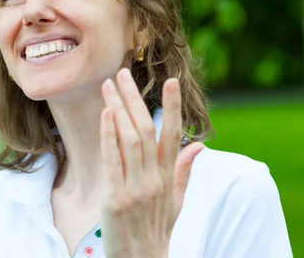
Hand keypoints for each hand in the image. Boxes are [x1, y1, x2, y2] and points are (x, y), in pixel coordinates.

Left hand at [99, 68, 203, 257]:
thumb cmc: (157, 230)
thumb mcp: (177, 202)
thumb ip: (184, 171)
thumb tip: (198, 146)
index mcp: (168, 177)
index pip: (173, 134)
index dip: (173, 106)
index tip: (170, 80)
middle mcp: (155, 179)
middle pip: (146, 129)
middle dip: (134, 98)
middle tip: (122, 73)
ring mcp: (136, 189)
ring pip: (130, 139)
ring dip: (118, 108)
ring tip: (108, 86)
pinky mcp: (116, 198)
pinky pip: (113, 161)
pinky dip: (109, 135)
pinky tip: (106, 114)